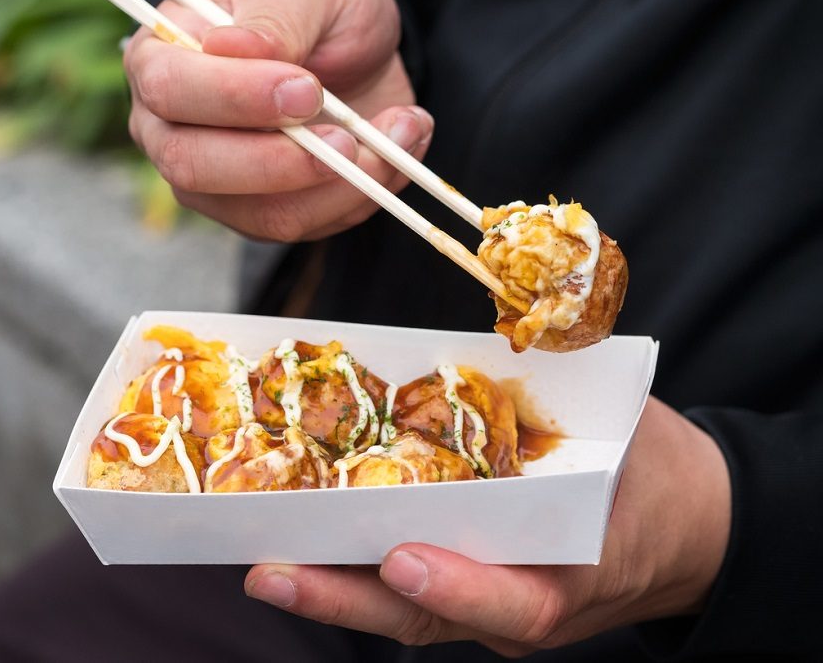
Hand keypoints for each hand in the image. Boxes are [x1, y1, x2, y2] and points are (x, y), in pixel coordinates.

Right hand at [124, 0, 433, 241]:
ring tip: (395, 134)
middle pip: (195, 167)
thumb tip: (235, 48)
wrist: (355, 40)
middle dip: (281, 162)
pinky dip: (363, 196)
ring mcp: (215, 179)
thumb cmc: (312, 0)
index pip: (171, 90)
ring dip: (341, 186)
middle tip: (347, 139)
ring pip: (261, 214)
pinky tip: (395, 151)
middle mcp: (172, 127)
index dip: (236, 98)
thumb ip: (275, 19)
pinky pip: (307, 225)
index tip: (306, 89)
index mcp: (162, 55)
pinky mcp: (261, 212)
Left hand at [244, 397, 731, 656]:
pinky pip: (403, 584)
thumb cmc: (655, 475)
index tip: (402, 562)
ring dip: (331, 588)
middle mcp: (520, 604)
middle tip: (274, 573)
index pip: (513, 603)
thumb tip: (500, 329)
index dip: (457, 588)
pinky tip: (298, 537)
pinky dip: (352, 567)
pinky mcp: (464, 582)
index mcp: (574, 577)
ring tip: (263, 562)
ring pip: (402, 609)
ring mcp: (486, 601)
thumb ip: (561, 406)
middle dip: (346, 599)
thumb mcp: (629, 439)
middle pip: (426, 618)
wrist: (684, 522)